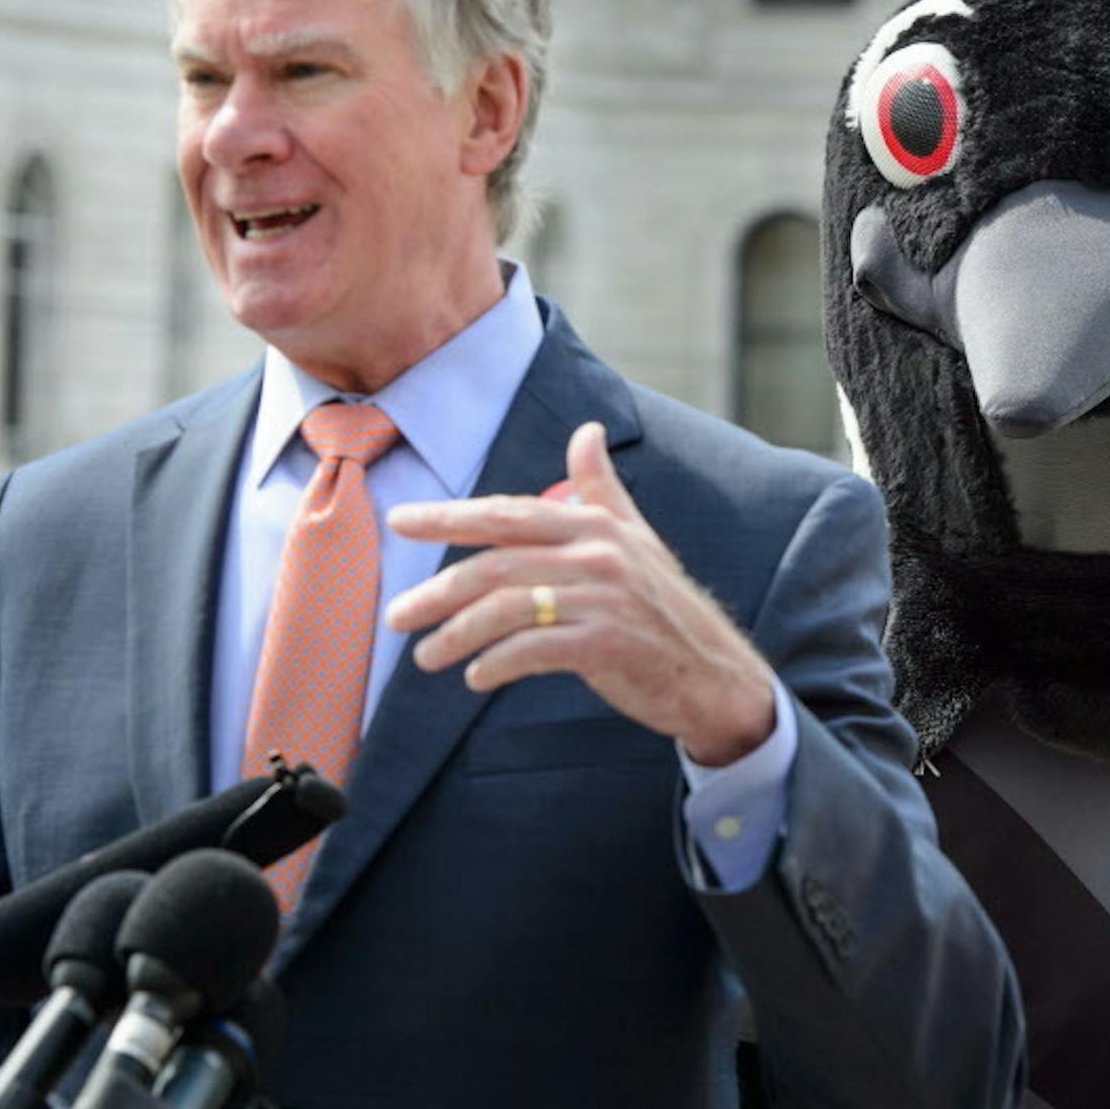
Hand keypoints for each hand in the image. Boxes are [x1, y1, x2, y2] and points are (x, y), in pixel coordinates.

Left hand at [385, 421, 776, 764]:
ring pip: (507, 611)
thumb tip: (586, 431)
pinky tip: (476, 677)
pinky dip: (496, 665)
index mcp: (597, 525)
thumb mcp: (636, 538)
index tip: (401, 520)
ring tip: (425, 659)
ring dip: (456, 636)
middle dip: (437, 591)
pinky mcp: (608, 644)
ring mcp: (605, 600)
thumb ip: (601, 488)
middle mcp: (599, 555)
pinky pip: (533, 652)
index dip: (450, 516)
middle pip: (496, 565)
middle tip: (396, 616)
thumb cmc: (665, 605)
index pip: (508, 514)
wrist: (713, 671)